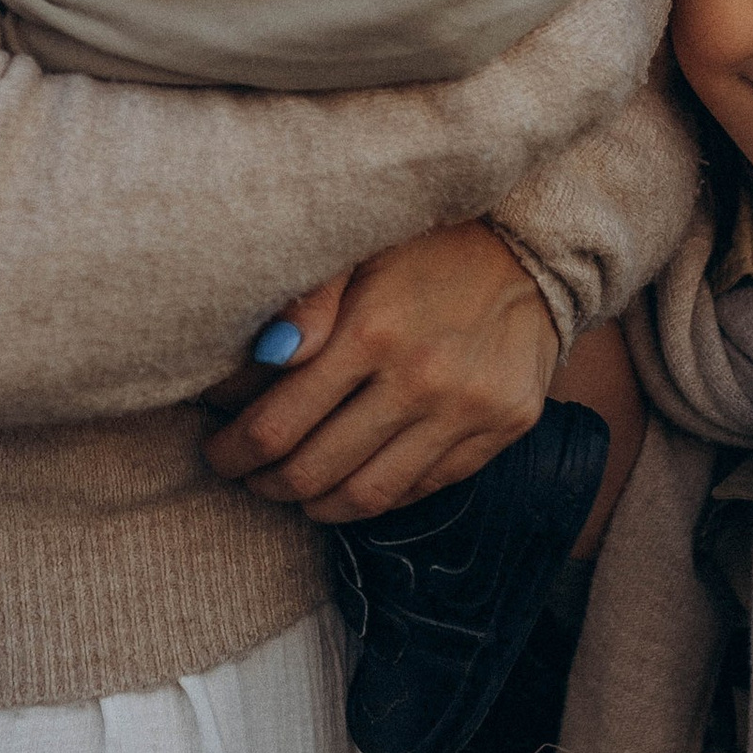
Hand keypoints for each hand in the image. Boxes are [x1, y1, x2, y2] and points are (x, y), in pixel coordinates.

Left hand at [199, 222, 561, 524]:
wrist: (532, 249)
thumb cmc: (425, 248)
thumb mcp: (357, 251)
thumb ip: (308, 301)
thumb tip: (267, 355)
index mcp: (371, 331)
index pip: (277, 425)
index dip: (234, 451)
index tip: (219, 453)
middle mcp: (420, 378)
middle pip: (315, 469)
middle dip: (267, 483)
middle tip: (249, 477)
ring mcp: (466, 410)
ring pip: (369, 494)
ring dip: (318, 504)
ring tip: (295, 493)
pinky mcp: (502, 428)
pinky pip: (425, 488)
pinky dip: (379, 496)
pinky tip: (353, 484)